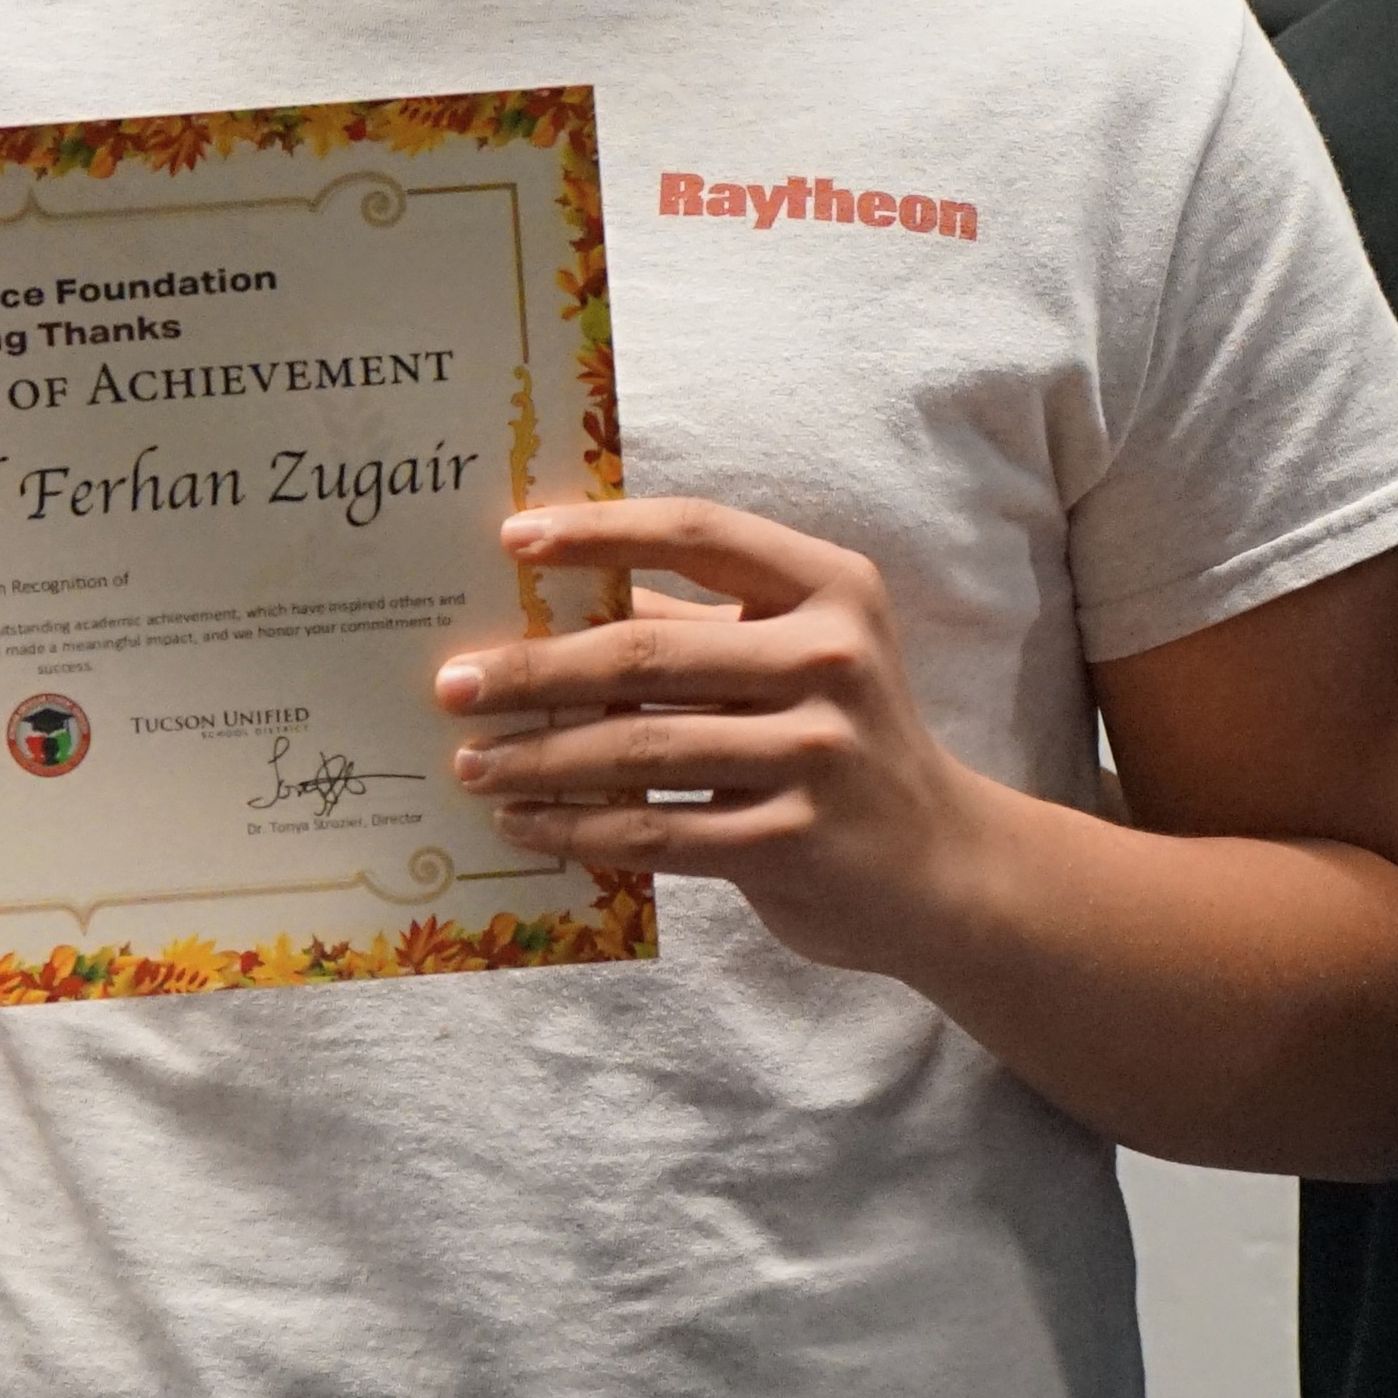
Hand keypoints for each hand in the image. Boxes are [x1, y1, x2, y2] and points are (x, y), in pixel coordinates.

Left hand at [433, 497, 984, 977]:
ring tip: (472, 762)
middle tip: (452, 683)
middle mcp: (829, 660)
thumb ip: (699, 624)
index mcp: (829, 588)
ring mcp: (818, 754)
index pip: (697, 533)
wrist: (945, 866)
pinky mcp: (795, 841)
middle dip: (534, 669)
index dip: (598, 532)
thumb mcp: (797, 656)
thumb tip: (548, 603)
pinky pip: (656, 832)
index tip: (510, 540)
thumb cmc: (840, 740)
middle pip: (647, 652)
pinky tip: (523, 823)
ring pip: (640, 750)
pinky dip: (578, 829)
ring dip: (539, 758)